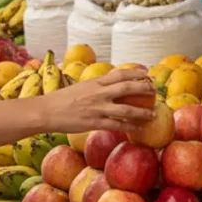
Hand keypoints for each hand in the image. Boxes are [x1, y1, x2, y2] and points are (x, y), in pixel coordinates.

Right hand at [40, 69, 155, 133]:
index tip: (147, 73)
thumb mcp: (80, 87)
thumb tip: (110, 86)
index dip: (136, 72)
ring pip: (126, 108)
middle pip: (128, 87)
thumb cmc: (62, 100)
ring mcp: (97, 108)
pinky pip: (117, 125)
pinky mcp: (94, 122)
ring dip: (142, 111)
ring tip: (153, 114)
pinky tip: (139, 129)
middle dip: (144, 88)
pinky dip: (130, 126)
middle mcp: (99, 93)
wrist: (47, 111)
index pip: (120, 74)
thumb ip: (96, 87)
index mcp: (95, 82)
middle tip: (154, 91)